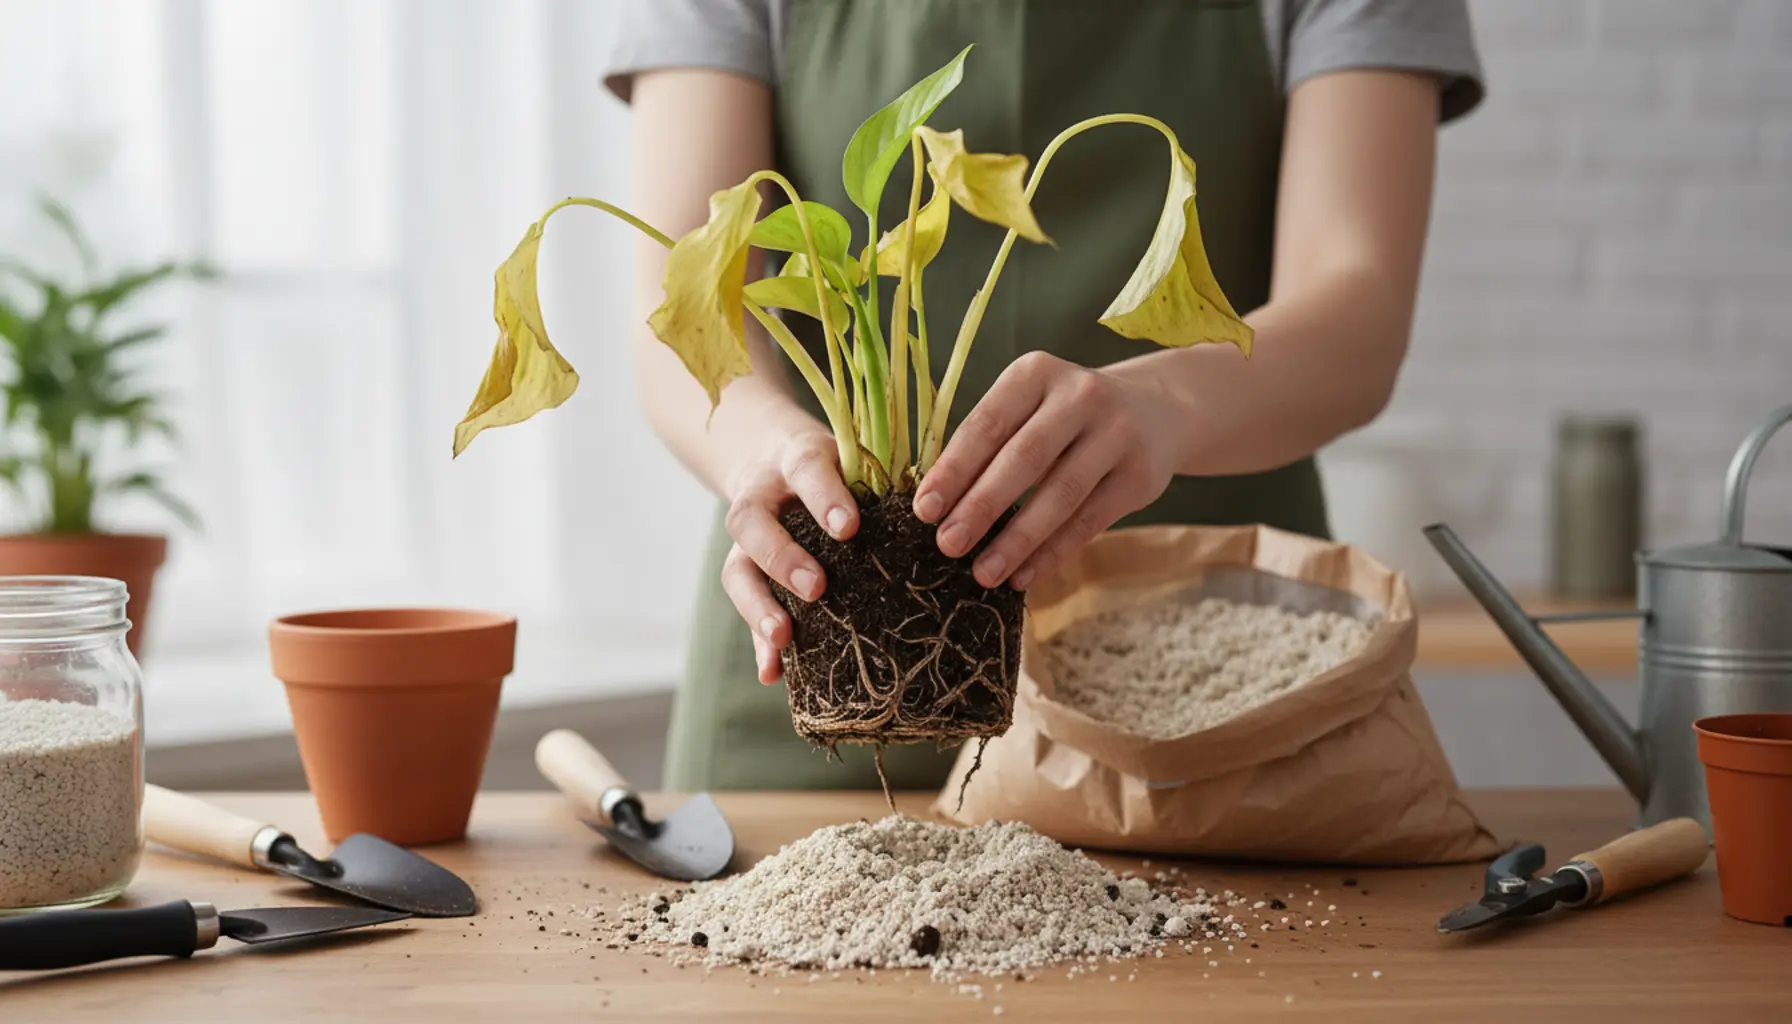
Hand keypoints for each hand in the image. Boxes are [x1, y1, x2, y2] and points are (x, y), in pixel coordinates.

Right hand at [720, 426, 858, 682]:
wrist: (774, 460)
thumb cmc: (835, 466)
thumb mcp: (852, 459)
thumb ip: (877, 484)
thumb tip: (939, 517)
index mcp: (795, 458)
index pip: (806, 470)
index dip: (824, 497)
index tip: (848, 528)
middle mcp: (760, 495)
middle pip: (752, 522)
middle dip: (782, 556)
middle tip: (816, 587)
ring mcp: (744, 537)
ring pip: (736, 568)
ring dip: (758, 606)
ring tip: (782, 637)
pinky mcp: (741, 569)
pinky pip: (743, 607)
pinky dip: (756, 642)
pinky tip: (773, 672)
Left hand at [912, 351, 1188, 590]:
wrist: (1157, 410)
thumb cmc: (1066, 416)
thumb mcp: (1030, 407)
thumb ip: (990, 444)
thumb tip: (939, 507)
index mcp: (1036, 373)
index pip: (987, 424)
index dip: (954, 469)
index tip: (925, 510)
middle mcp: (1080, 396)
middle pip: (1024, 458)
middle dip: (982, 506)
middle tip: (948, 545)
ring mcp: (1116, 434)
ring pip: (1060, 494)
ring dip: (1018, 539)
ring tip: (983, 573)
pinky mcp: (1140, 475)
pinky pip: (1090, 521)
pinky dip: (1053, 552)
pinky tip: (1024, 576)